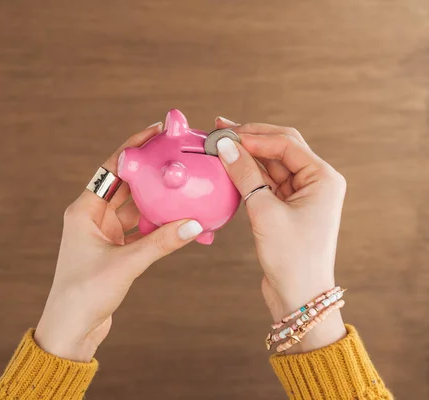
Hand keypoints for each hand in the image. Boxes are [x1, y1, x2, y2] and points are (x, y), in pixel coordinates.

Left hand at [34, 123, 203, 361]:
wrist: (71, 330)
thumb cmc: (85, 295)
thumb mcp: (125, 264)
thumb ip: (161, 243)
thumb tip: (195, 224)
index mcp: (83, 211)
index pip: (112, 169)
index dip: (134, 148)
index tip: (156, 131)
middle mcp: (92, 217)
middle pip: (126, 185)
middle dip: (150, 172)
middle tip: (176, 155)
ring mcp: (103, 234)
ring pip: (135, 208)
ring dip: (156, 199)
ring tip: (182, 184)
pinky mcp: (114, 250)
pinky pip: (140, 229)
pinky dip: (158, 224)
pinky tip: (178, 218)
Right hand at [215, 117, 346, 352]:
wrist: (299, 297)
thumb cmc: (291, 257)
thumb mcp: (265, 212)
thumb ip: (245, 175)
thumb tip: (226, 146)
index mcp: (323, 178)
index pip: (286, 143)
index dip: (254, 135)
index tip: (224, 133)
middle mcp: (316, 182)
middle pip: (280, 148)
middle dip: (250, 138)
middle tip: (220, 129)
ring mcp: (301, 195)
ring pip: (271, 165)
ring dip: (247, 157)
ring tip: (219, 148)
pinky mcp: (287, 209)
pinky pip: (266, 183)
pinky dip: (248, 176)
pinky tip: (229, 169)